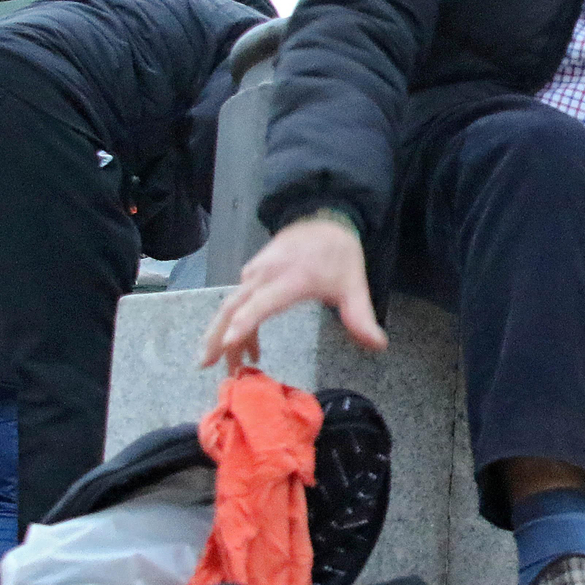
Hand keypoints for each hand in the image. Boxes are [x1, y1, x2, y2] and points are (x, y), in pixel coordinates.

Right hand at [198, 218, 387, 370]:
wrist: (326, 218)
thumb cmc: (339, 253)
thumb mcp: (354, 285)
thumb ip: (361, 317)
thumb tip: (379, 345)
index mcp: (289, 280)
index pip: (259, 305)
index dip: (242, 326)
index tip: (228, 345)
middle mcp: (265, 275)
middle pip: (232, 308)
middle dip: (217, 337)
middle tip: (205, 365)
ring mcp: (256, 272)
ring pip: (231, 305)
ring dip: (225, 334)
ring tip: (231, 366)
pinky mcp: (253, 272)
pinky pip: (238, 300)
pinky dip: (236, 323)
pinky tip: (246, 344)